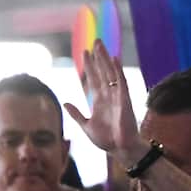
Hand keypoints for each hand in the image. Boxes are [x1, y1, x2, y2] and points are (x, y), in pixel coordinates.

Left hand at [63, 40, 145, 166]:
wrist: (120, 149)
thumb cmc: (107, 140)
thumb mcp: (86, 125)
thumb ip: (76, 114)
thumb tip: (65, 102)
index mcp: (99, 101)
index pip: (93, 79)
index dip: (89, 66)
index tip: (84, 53)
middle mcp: (108, 95)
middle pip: (102, 72)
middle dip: (97, 57)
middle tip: (94, 41)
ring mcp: (117, 96)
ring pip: (110, 73)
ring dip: (105, 59)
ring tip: (100, 45)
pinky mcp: (125, 100)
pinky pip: (121, 82)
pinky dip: (118, 70)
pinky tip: (114, 59)